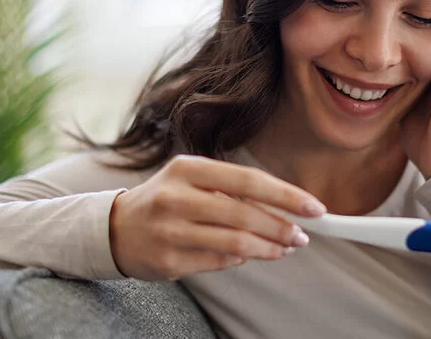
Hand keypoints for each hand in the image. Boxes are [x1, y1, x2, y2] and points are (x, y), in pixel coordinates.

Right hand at [109, 155, 325, 280]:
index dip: (286, 195)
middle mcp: (176, 197)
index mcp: (188, 169)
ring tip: (284, 248)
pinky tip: (250, 255)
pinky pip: (218, 262)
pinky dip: (241, 259)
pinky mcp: (168, 260)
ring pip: (236, 243)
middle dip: (282, 228)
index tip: (314, 208)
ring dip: (269, 248)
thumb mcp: (192, 180)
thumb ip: (232, 190)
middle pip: (245, 215)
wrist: (116, 228)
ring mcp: (170, 231)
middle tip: (302, 236)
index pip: (249, 180)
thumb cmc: (165, 200)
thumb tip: (284, 207)